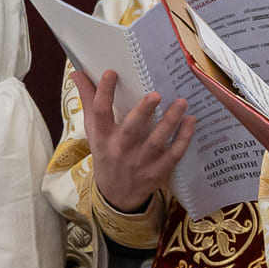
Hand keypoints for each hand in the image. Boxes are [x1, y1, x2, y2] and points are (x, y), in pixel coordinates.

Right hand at [70, 67, 192, 218]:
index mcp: (102, 137)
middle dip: (143, 112)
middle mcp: (120, 149)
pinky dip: (183, 138)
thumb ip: (89, 101)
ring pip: (157, 142)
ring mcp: (140, 162)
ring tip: (181, 103)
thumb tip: (77, 72)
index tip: (111, 72)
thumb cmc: (106, 153)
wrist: (116, 194)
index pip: (100, 113)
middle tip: (156, 94)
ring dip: (170, 122)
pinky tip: (191, 121)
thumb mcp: (94, 131)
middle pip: (131, 130)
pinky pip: (173, 154)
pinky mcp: (158, 171)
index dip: (104, 92)